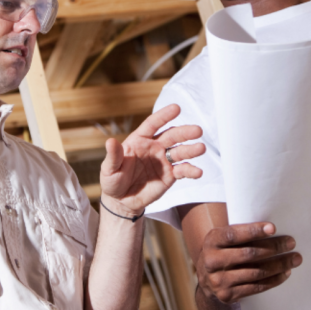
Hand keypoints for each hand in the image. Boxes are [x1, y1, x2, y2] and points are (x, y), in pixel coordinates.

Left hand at [99, 103, 203, 217]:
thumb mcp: (109, 169)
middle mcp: (154, 147)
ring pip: (180, 151)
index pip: (153, 124)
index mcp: (139, 140)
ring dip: (191, 149)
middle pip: (171, 136)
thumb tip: (110, 141)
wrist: (121, 201)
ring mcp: (163, 161)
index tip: (177, 108)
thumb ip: (114, 156)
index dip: (164, 116)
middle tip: (197, 130)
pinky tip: (198, 172)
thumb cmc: (113, 181)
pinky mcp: (170, 175)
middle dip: (185, 132)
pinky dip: (191, 170)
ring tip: (201, 148)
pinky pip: (183, 170)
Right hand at [196, 222, 299, 303]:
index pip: (234, 235)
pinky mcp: (227, 295)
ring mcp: (219, 280)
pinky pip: (256, 287)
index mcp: (212, 241)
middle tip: (291, 243)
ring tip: (294, 259)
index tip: (273, 228)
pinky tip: (285, 273)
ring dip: (279, 265)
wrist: (206, 278)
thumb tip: (272, 228)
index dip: (254, 231)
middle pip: (249, 254)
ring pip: (256, 272)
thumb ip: (241, 232)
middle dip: (274, 248)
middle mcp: (212, 261)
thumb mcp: (224, 238)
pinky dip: (273, 280)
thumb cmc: (224, 251)